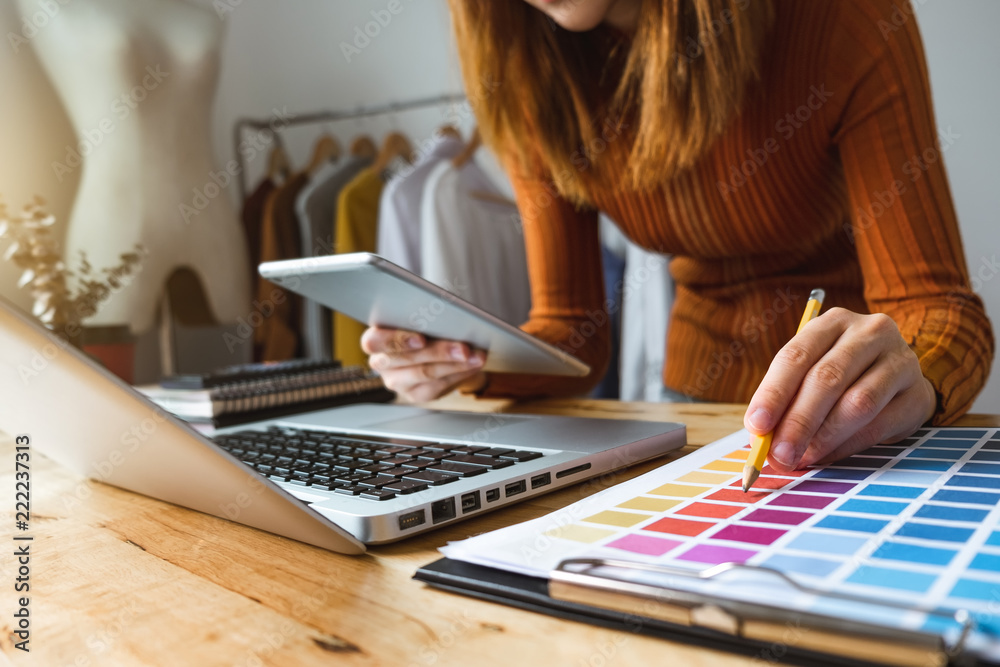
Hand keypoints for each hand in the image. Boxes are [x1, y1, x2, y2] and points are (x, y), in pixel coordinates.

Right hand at [361, 326, 486, 402]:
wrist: (430, 349)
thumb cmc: (422, 326)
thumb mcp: (418, 318)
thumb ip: (424, 316)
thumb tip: (451, 316)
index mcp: (375, 339)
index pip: (374, 341)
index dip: (398, 340)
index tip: (421, 338)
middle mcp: (381, 363)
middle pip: (406, 360)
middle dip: (439, 352)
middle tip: (464, 348)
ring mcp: (396, 382)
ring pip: (424, 374)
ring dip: (455, 365)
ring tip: (476, 357)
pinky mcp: (414, 394)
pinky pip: (437, 387)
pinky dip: (459, 374)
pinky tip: (473, 366)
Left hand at [743, 308, 936, 470]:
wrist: (898, 379)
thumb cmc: (842, 376)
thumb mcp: (811, 374)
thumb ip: (787, 400)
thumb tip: (763, 438)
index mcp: (832, 323)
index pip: (796, 355)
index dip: (774, 393)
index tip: (756, 425)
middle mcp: (869, 333)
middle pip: (827, 378)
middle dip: (798, 422)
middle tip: (780, 454)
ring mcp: (900, 360)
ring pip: (857, 403)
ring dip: (824, 436)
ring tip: (803, 457)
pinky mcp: (918, 393)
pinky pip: (880, 424)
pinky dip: (848, 445)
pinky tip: (829, 456)